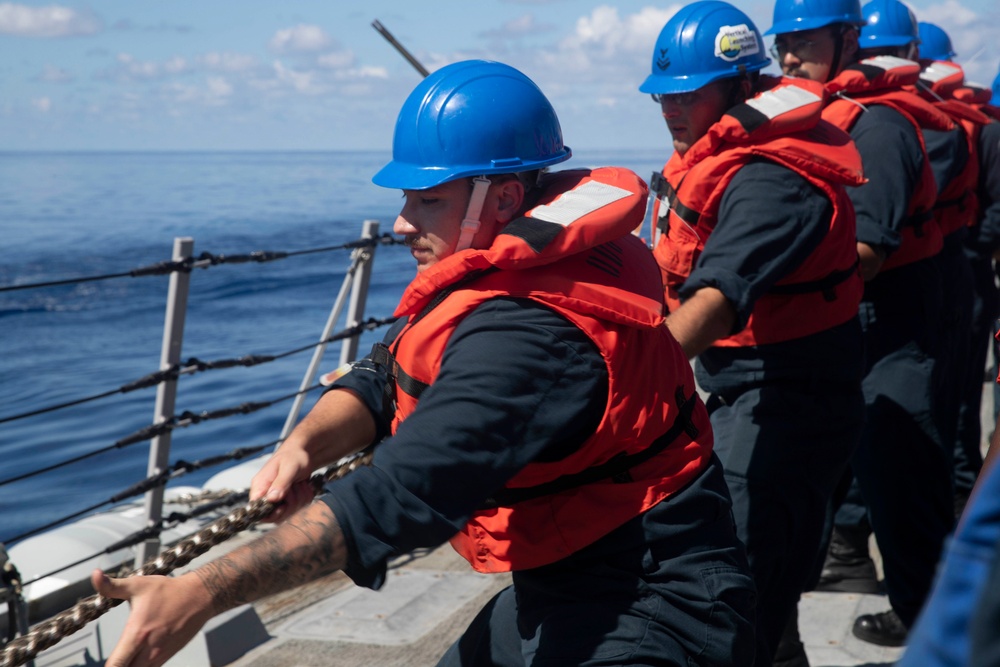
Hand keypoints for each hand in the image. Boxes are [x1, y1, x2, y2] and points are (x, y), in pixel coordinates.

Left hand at [91, 569, 213, 666]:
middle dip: (117, 666)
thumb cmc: (168, 591)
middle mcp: (148, 650)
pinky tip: (135, 656)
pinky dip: (140, 665)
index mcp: (137, 634)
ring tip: (123, 657)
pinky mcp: (167, 656)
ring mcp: (159, 655)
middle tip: (114, 658)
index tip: (104, 663)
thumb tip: (94, 575)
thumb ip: (112, 585)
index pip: (115, 665)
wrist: (199, 596)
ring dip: (129, 665)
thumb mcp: (138, 584)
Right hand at [249, 448, 315, 522]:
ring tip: (299, 483)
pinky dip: (305, 498)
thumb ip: (281, 483)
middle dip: (290, 504)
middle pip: (274, 516)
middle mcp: (266, 495)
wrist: (303, 453)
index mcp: (260, 486)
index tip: (283, 505)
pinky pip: (298, 509)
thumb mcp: (289, 467)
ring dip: (300, 499)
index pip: (256, 509)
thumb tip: (271, 499)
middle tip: (295, 486)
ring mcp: (277, 499)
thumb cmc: (293, 456)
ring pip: (288, 513)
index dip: (269, 513)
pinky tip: (303, 486)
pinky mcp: (288, 502)